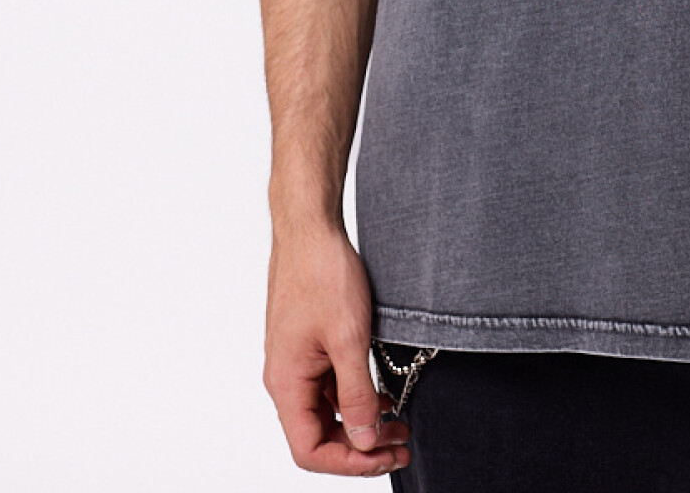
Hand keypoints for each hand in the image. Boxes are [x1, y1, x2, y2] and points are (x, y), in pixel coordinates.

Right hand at [264, 219, 412, 476]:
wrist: (311, 226)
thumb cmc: (322, 273)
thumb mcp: (349, 338)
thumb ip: (356, 394)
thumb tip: (364, 439)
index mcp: (286, 383)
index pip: (309, 449)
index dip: (349, 462)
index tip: (386, 455)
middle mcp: (286, 378)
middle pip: (318, 435)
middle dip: (362, 445)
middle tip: (402, 443)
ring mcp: (297, 361)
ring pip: (327, 410)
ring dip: (362, 420)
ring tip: (401, 422)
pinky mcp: (309, 345)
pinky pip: (329, 384)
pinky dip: (356, 395)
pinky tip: (385, 392)